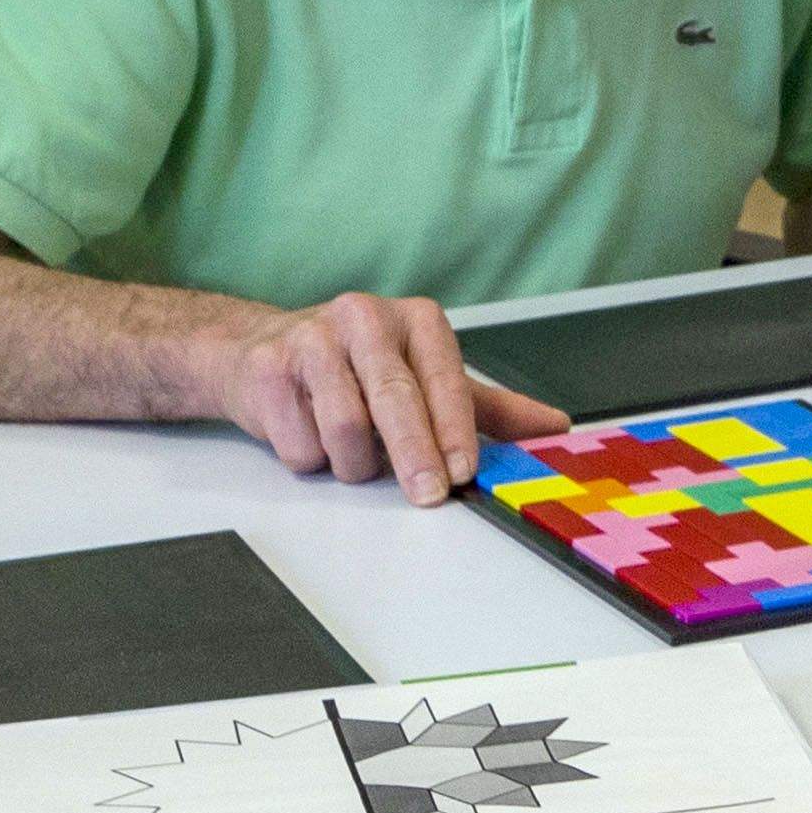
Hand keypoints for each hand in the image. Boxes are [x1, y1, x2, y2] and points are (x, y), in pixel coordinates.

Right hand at [220, 291, 562, 502]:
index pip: (444, 380)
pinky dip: (312, 459)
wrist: (257, 351)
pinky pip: (299, 440)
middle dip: (415, 456)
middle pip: (395, 401)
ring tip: (354, 456)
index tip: (464, 472)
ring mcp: (311, 339)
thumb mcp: (427, 379)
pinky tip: (312, 438)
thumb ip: (488, 408)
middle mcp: (364, 318)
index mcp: (415, 320)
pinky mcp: (268, 367)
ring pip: (344, 427)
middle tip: (429, 494)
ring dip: (354, 463)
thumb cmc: (357, 368)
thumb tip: (554, 427)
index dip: (456, 431)